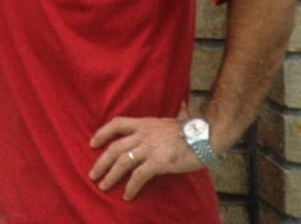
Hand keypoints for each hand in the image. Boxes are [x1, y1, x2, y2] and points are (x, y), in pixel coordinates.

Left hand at [88, 110, 205, 200]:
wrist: (208, 136)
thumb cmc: (196, 130)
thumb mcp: (179, 118)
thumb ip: (176, 113)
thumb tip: (182, 105)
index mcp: (145, 123)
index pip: (116, 124)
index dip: (102, 133)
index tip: (92, 143)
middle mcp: (144, 134)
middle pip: (114, 147)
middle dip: (101, 162)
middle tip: (93, 174)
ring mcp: (150, 148)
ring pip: (122, 162)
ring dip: (110, 176)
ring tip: (103, 186)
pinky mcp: (159, 162)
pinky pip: (139, 176)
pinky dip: (131, 186)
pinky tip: (127, 195)